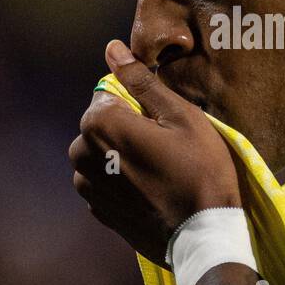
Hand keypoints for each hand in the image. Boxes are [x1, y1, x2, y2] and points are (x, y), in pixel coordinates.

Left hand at [68, 40, 242, 263]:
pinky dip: (123, 181)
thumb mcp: (181, 116)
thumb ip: (142, 81)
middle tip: (168, 147)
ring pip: (102, 153)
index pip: (110, 93)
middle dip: (128, 128)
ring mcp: (87, 186)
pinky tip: (153, 191)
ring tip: (161, 171)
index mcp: (99, 123)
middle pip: (102, 124)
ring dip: (123, 155)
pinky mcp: (97, 211)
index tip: (165, 123)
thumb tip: (112, 48)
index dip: (140, 104)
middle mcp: (81, 153)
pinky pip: (105, 181)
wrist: (203, 236)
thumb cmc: (200, 170)